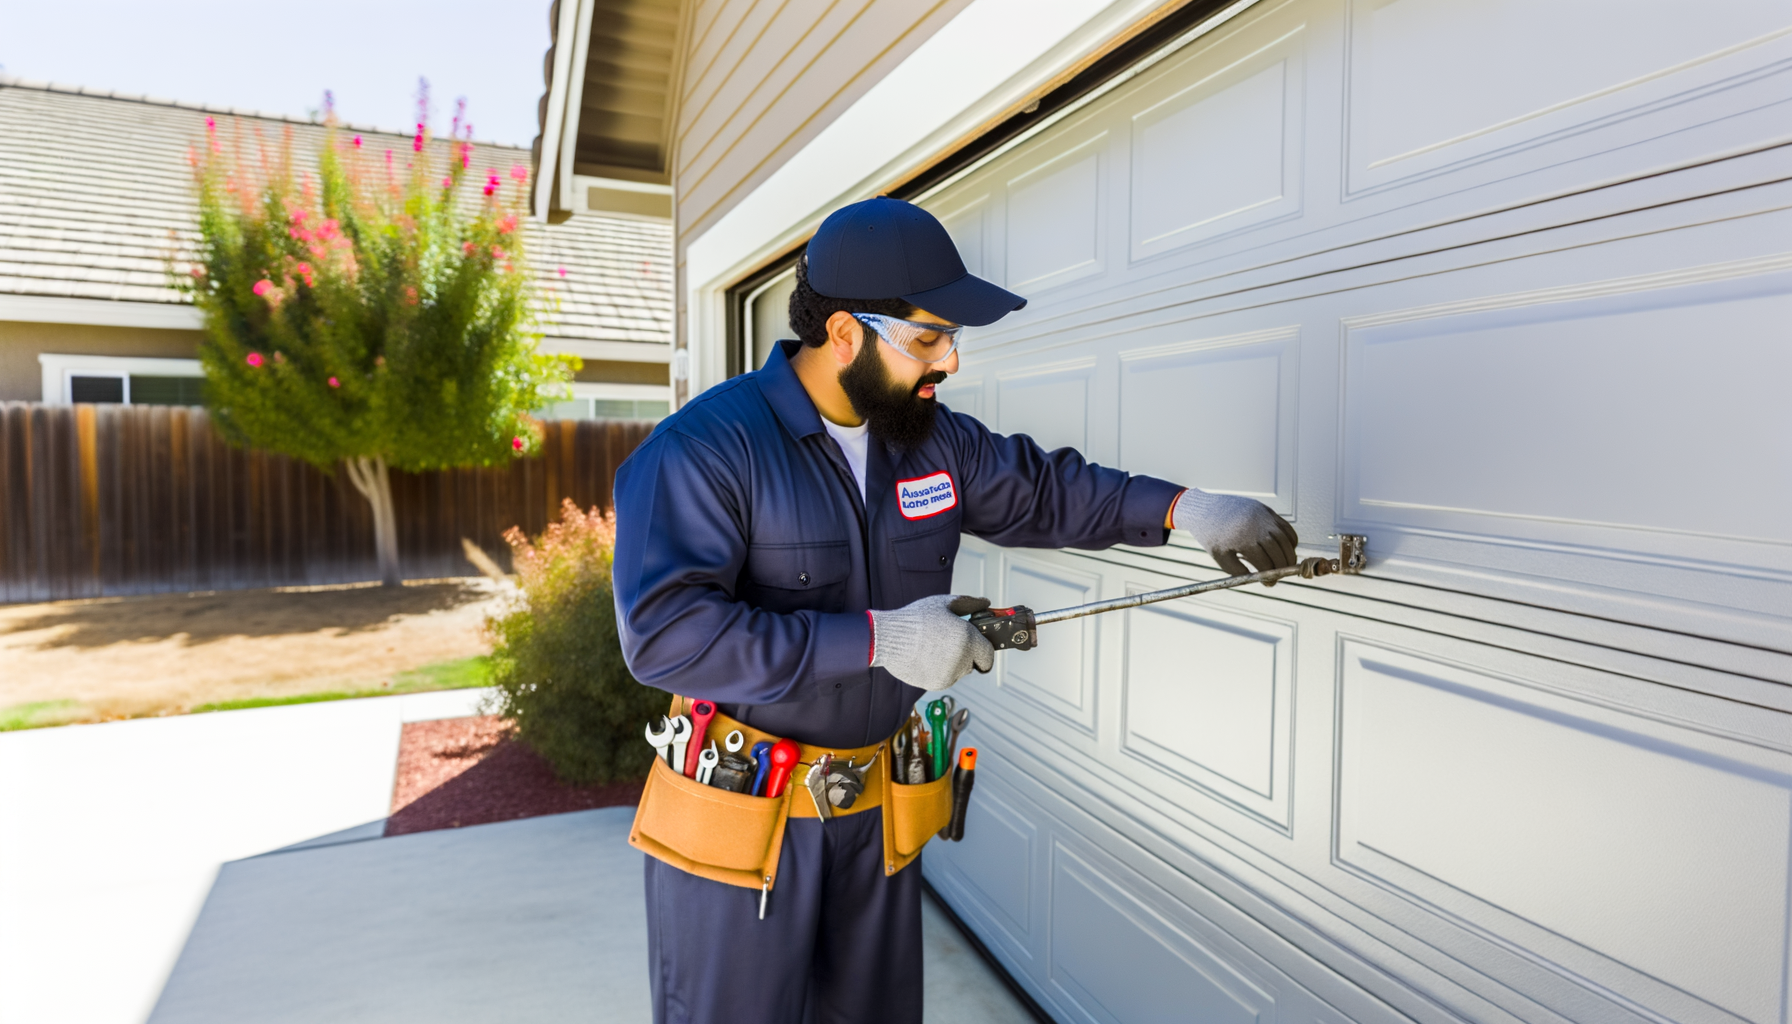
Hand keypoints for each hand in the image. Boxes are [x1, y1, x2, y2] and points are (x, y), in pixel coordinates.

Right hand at [870, 595, 995, 690]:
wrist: (887, 638)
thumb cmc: (915, 619)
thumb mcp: (943, 603)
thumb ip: (969, 604)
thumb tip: (986, 603)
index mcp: (967, 638)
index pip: (989, 655)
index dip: (983, 650)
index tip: (976, 646)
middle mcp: (962, 659)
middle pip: (974, 663)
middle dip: (966, 655)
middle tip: (948, 643)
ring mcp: (949, 674)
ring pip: (960, 672)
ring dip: (953, 663)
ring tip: (933, 648)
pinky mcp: (936, 683)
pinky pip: (946, 678)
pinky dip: (940, 671)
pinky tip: (926, 658)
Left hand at [1171, 489, 1298, 577]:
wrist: (1205, 510)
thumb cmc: (1211, 536)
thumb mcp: (1221, 557)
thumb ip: (1240, 571)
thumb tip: (1263, 579)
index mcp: (1244, 541)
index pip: (1266, 563)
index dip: (1270, 576)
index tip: (1270, 583)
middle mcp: (1257, 527)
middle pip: (1279, 552)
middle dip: (1282, 567)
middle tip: (1279, 576)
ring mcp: (1264, 517)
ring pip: (1286, 539)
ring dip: (1289, 554)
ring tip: (1284, 565)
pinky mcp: (1267, 510)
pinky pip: (1286, 527)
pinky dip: (1290, 539)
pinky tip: (1285, 549)